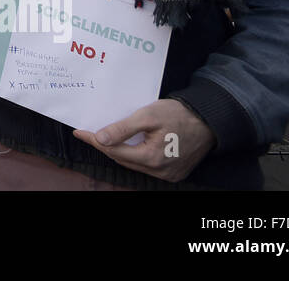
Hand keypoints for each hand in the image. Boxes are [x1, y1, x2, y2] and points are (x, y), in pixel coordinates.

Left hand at [73, 98, 215, 182]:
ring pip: (134, 164)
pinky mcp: (174, 172)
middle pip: (123, 159)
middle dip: (105, 146)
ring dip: (120, 151)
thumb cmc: (179, 114)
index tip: (79, 131)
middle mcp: (160, 171)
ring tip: (106, 138)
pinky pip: (147, 166)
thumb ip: (123, 128)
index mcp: (152, 158)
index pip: (114, 150)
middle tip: (90, 133)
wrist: (209, 120)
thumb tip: (100, 139)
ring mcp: (168, 174)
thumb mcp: (148, 115)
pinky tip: (128, 145)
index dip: (94, 140)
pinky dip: (135, 155)